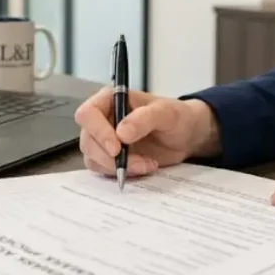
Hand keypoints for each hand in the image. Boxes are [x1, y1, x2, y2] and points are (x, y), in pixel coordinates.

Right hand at [74, 88, 220, 177]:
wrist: (186, 136)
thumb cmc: (177, 117)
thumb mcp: (167, 113)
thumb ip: (144, 118)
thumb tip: (121, 132)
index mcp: (111, 100)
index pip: (88, 114)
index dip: (98, 131)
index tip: (117, 147)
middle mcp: (103, 119)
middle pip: (88, 140)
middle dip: (110, 156)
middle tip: (137, 162)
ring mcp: (105, 140)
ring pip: (93, 158)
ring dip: (117, 167)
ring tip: (146, 164)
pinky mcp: (110, 158)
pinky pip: (104, 170)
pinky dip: (122, 173)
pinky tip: (143, 167)